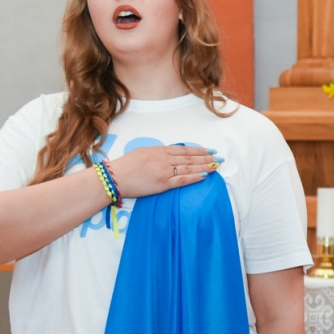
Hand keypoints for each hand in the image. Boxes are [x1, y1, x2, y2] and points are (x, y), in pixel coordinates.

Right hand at [104, 144, 218, 198]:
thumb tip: (169, 154)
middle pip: (190, 158)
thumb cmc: (125, 166)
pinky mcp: (163, 183)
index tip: (209, 150)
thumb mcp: (143, 153)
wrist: (114, 177)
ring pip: (190, 168)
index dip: (198, 150)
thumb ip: (158, 154)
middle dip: (206, 158)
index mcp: (160, 150)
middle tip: (219, 158)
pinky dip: (195, 178)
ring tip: (216, 166)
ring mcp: (165, 171)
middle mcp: (165, 159)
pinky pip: (182, 180)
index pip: (184, 150)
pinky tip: (205, 176)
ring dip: (205, 167)